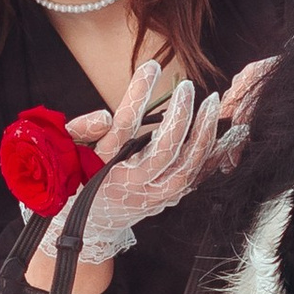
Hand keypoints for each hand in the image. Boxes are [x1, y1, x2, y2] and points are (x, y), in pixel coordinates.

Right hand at [56, 54, 273, 263]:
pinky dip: (212, 156)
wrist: (85, 227)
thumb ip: (83, 130)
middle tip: (186, 87)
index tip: (151, 66)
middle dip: (180, 116)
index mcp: (103, 167)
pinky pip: (196, 177)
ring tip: (213, 104)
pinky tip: (226, 134)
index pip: (123, 126)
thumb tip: (106, 115)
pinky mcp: (166, 200)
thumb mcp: (67, 153)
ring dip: (204, 134)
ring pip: (187, 167)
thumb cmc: (75, 180)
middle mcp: (132, 184)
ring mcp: (152, 196)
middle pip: (164, 150)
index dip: (138, 95)